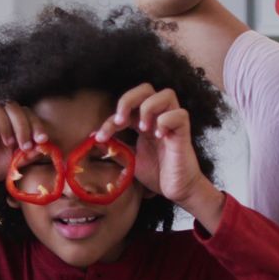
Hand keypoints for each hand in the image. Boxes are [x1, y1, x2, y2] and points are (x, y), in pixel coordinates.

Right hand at [0, 98, 45, 188]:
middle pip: (11, 106)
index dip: (35, 124)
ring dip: (3, 122)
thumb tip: (45, 146)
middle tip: (25, 145)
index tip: (42, 140)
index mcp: (10, 120)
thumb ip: (30, 153)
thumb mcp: (16, 161)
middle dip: (22, 125)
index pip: (25, 112)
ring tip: (8, 142)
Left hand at [95, 84, 206, 206]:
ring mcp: (173, 123)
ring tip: (143, 129)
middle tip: (121, 121)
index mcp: (145, 121)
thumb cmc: (158, 174)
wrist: (178, 191)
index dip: (110, 119)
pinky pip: (179, 114)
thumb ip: (117, 146)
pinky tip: (160, 136)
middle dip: (129, 99)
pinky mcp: (184, 133)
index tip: (100, 137)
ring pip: (167, 94)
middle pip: (146, 88)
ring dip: (149, 107)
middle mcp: (159, 117)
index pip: (126, 108)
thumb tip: (94, 138)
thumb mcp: (131, 159)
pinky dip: (166, 121)